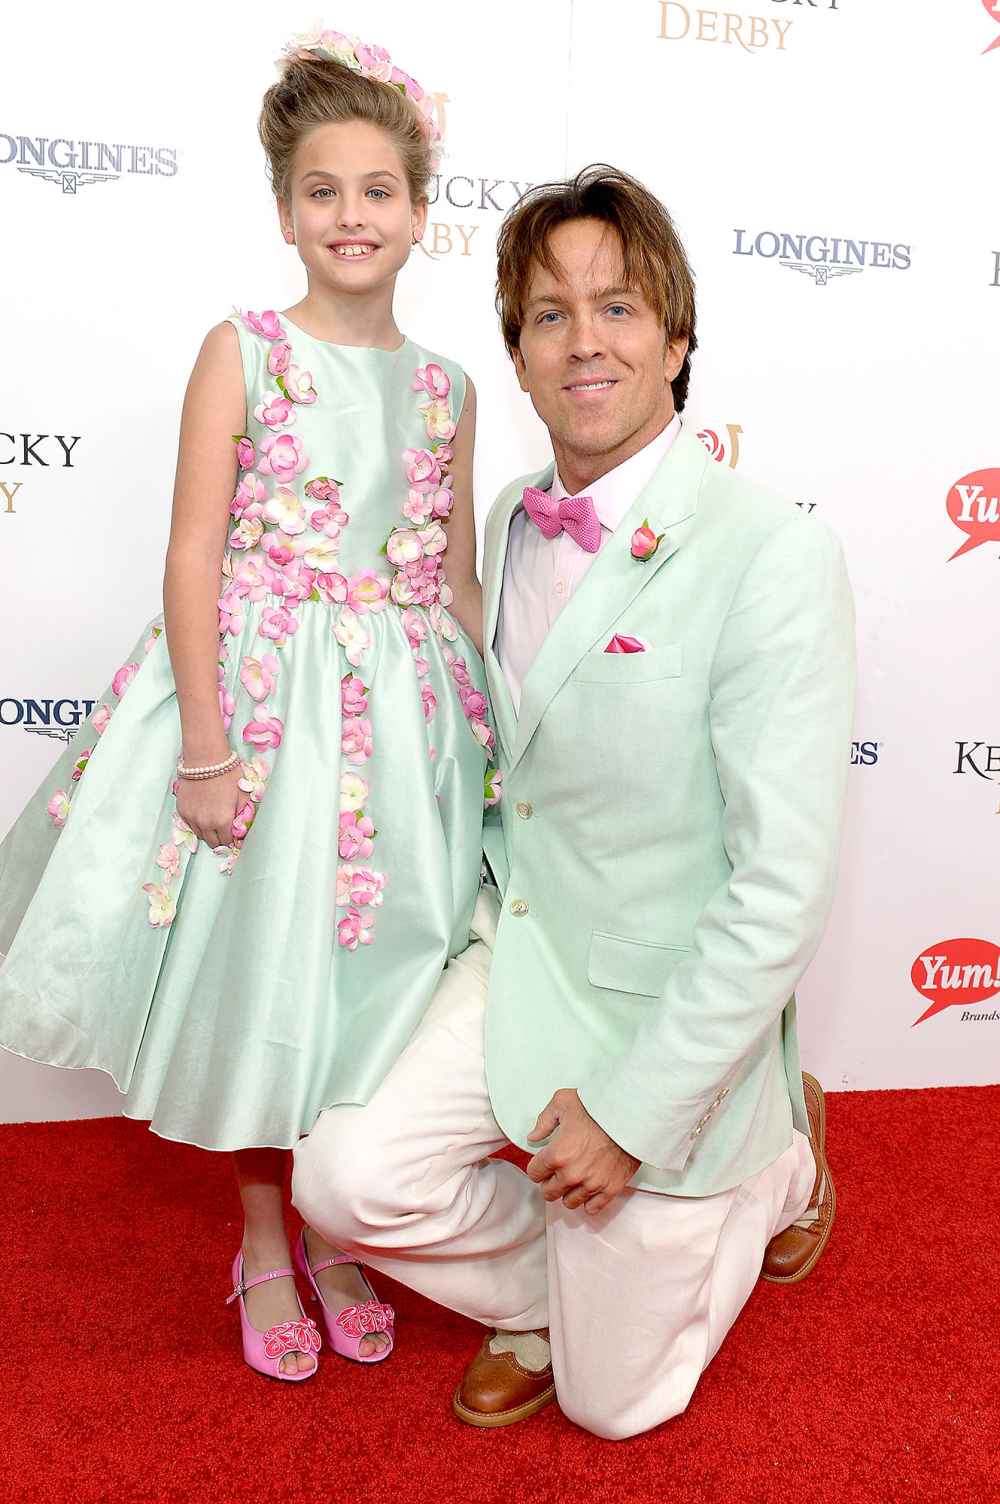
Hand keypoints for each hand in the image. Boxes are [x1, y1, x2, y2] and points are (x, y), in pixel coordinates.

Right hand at [175, 765, 242, 850]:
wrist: (205, 759)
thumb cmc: (226, 774)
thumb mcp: (243, 795)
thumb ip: (242, 815)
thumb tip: (241, 828)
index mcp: (223, 821)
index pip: (227, 842)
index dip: (232, 840)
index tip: (234, 836)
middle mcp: (205, 823)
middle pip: (213, 843)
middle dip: (221, 840)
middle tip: (225, 832)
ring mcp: (191, 817)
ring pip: (200, 835)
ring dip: (208, 833)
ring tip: (214, 822)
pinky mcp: (181, 810)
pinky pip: (190, 825)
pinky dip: (197, 824)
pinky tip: (203, 814)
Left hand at [526, 1088, 640, 1214]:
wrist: (631, 1113)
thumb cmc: (599, 1107)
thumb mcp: (563, 1102)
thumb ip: (544, 1121)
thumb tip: (534, 1136)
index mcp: (557, 1154)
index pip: (534, 1173)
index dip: (537, 1166)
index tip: (542, 1163)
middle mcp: (572, 1174)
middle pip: (549, 1192)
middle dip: (550, 1182)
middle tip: (556, 1172)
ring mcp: (592, 1184)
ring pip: (569, 1202)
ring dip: (568, 1192)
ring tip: (573, 1180)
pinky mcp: (611, 1188)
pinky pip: (593, 1207)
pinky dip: (589, 1201)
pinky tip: (588, 1190)